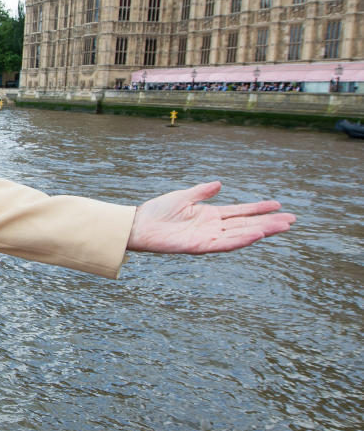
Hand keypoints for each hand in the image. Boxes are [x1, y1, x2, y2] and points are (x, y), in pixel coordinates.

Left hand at [127, 181, 294, 253]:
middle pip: (247, 224)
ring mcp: (208, 238)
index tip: (278, 205)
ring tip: (282, 227)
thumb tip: (220, 184)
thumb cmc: (157, 212)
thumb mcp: (183, 197)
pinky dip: (241, 239)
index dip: (259, 209)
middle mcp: (213, 228)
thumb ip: (202, 192)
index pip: (240, 212)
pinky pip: (225, 244)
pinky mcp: (200, 246)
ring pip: (241, 235)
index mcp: (210, 215)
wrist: (138, 224)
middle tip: (292, 220)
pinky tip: (257, 234)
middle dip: (269, 223)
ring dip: (262, 231)